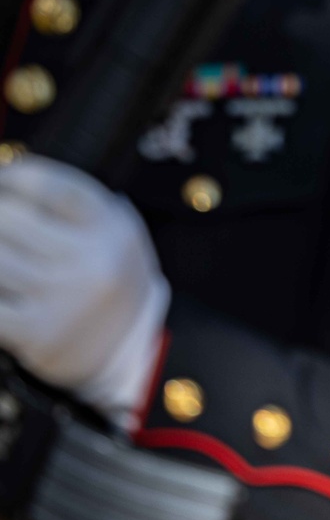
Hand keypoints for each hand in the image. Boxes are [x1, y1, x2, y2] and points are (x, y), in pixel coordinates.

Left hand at [0, 157, 169, 428]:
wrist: (128, 344)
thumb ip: (68, 199)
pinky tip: (2, 287)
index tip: (4, 181)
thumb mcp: (111, 227)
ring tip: (7, 252)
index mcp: (110, 225)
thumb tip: (5, 174)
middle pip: (10, 217)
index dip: (12, 177)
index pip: (45, 185)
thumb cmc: (106, 272)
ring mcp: (61, 297)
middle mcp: (90, 260)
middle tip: (3, 220)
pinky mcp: (36, 332)